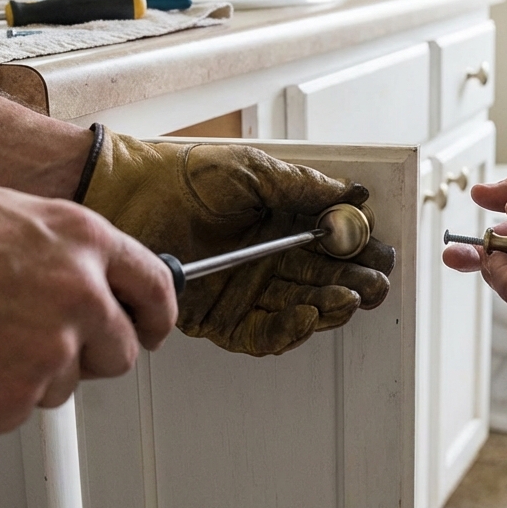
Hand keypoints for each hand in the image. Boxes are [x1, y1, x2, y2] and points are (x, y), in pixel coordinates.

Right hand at [0, 187, 176, 432]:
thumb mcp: (11, 215)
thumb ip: (65, 251)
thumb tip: (96, 278)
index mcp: (83, 241)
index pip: (156, 289)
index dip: (156, 316)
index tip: (152, 329)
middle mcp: (79, 295)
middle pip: (121, 352)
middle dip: (91, 356)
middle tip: (40, 345)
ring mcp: (49, 351)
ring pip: (65, 386)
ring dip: (30, 376)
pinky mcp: (11, 399)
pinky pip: (17, 412)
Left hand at [82, 131, 395, 355]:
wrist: (128, 196)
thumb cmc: (182, 175)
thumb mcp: (253, 171)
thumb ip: (303, 187)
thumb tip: (350, 194)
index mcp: (278, 224)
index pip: (330, 246)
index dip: (357, 251)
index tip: (378, 252)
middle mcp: (265, 261)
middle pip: (322, 282)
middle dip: (353, 285)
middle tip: (374, 284)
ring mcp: (244, 291)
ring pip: (301, 310)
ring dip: (328, 308)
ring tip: (347, 298)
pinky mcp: (219, 318)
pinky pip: (262, 335)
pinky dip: (288, 330)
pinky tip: (307, 315)